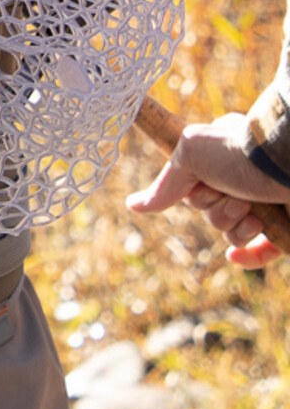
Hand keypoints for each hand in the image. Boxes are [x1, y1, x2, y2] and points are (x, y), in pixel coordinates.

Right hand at [126, 111, 289, 267]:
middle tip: (233, 191)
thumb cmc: (239, 153)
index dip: (194, 193)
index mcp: (219, 158)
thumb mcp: (191, 153)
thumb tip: (134, 206)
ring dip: (236, 225)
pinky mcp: (283, 228)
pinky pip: (261, 253)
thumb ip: (166, 182)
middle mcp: (240, 180)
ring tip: (254, 209)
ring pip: (231, 233)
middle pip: (209, 212)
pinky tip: (236, 255)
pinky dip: (249, 256)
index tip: (203, 182)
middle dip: (217, 209)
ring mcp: (262, 205)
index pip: (190, 189)